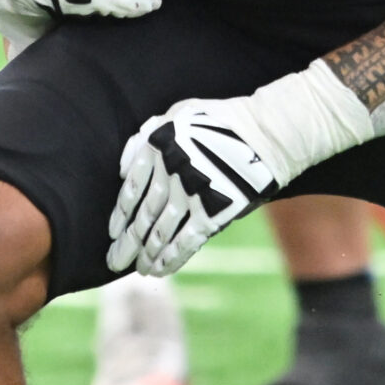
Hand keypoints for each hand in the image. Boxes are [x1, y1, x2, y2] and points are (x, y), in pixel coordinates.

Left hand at [109, 60, 371, 276]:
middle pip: (143, 216)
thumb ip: (148, 135)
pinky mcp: (214, 210)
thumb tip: (123, 168)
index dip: (121, 215)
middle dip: (127, 243)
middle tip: (115, 261)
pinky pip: (186, 240)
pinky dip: (171, 258)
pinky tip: (160, 270)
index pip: (131, 189)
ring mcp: (191, 192)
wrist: (270, 131)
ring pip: (161, 232)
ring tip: (140, 269)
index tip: (114, 233)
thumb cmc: (225, 120)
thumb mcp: (181, 114)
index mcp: (158, 146)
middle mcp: (170, 171)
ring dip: (148, 255)